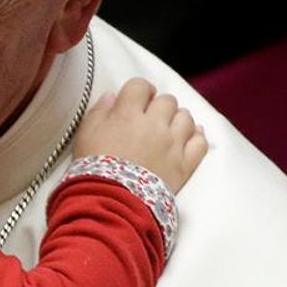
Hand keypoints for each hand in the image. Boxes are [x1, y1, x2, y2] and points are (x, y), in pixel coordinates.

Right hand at [74, 77, 207, 192]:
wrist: (111, 201)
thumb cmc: (93, 168)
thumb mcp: (86, 135)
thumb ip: (99, 111)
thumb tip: (112, 96)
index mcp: (128, 114)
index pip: (140, 86)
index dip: (139, 90)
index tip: (136, 99)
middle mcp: (155, 124)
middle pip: (167, 100)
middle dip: (159, 106)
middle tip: (150, 118)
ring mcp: (173, 144)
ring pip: (186, 117)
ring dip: (177, 119)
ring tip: (168, 129)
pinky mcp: (184, 164)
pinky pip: (201, 142)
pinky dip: (197, 136)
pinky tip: (191, 136)